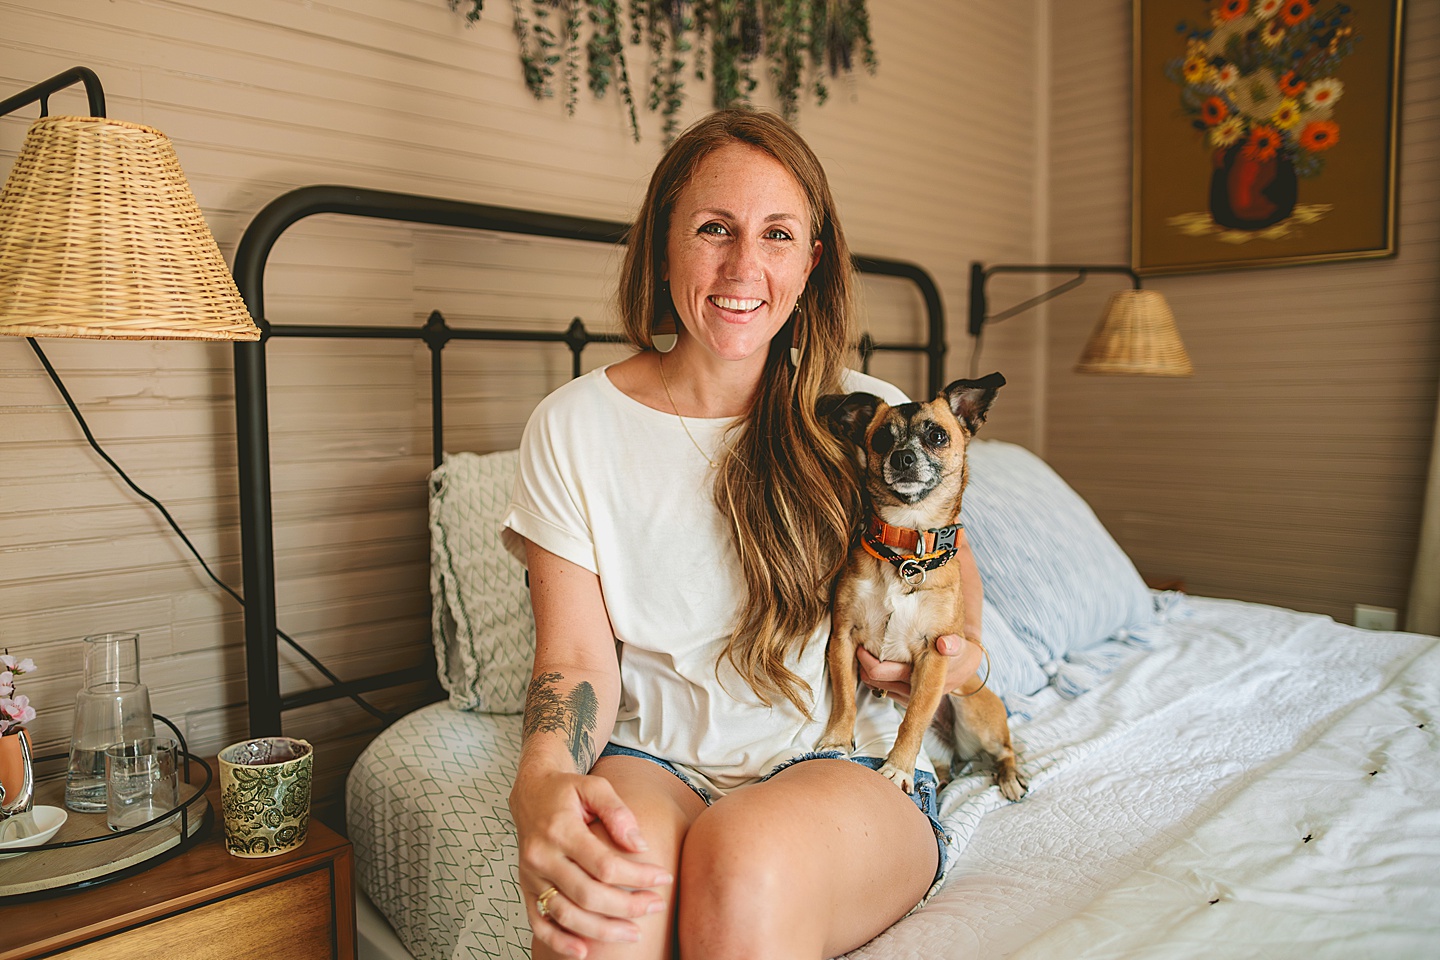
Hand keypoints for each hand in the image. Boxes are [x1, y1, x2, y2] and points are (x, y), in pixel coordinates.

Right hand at [511, 770, 672, 957]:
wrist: (531, 793)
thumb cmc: (567, 790)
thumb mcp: (595, 787)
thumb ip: (618, 812)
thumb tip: (640, 846)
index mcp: (560, 829)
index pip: (604, 864)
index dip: (637, 877)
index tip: (663, 878)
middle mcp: (542, 856)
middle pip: (588, 894)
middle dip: (627, 906)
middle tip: (656, 906)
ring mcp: (531, 876)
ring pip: (566, 914)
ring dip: (602, 930)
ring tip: (633, 932)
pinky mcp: (526, 889)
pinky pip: (539, 923)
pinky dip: (559, 942)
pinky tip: (583, 952)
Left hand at [856, 634, 983, 705]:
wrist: (963, 667)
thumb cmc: (958, 652)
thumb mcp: (959, 645)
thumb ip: (953, 645)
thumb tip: (944, 645)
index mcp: (920, 679)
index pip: (882, 673)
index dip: (867, 661)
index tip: (860, 645)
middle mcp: (911, 692)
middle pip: (874, 680)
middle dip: (863, 664)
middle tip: (858, 644)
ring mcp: (906, 697)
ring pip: (875, 686)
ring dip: (867, 670)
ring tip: (864, 651)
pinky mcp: (903, 698)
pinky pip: (881, 687)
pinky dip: (875, 676)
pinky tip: (876, 661)